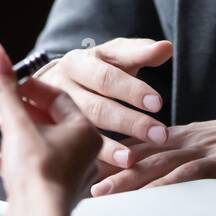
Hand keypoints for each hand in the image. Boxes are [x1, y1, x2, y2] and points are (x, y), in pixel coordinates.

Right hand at [0, 40, 99, 215]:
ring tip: (2, 130)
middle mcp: (85, 153)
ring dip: (21, 136)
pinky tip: (5, 160)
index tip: (11, 82)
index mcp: (85, 131)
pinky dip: (21, 160)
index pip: (59, 96)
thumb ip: (5, 87)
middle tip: (3, 104)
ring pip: (45, 145)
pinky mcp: (57, 192)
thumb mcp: (17, 122)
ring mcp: (72, 174)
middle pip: (52, 121)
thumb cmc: (37, 176)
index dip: (31, 87)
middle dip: (24, 112)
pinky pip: (40, 167)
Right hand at [34, 38, 173, 172]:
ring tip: (133, 159)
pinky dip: (95, 159)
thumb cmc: (93, 69)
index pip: (107, 77)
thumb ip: (139, 52)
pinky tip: (114, 168)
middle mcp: (60, 86)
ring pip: (83, 130)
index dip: (132, 90)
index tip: (158, 103)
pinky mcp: (49, 133)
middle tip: (160, 134)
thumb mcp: (112, 55)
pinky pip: (73, 149)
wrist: (49, 85)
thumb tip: (166, 47)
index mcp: (78, 62)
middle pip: (96, 107)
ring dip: (110, 146)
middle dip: (130, 122)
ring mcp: (50, 112)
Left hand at [89, 109, 215, 196]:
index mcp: (185, 135)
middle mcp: (189, 138)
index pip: (142, 143)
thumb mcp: (212, 144)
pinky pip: (190, 174)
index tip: (85, 164)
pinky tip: (151, 194)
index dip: (113, 153)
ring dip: (129, 178)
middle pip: (143, 152)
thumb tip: (158, 166)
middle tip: (82, 179)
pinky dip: (167, 184)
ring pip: (159, 163)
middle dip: (111, 167)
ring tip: (104, 191)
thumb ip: (185, 152)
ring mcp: (205, 148)